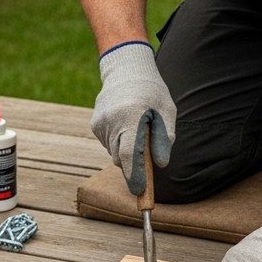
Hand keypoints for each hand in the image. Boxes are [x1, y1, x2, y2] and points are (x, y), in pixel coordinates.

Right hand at [92, 42, 176, 194]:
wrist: (126, 70)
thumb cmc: (152, 92)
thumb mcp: (167, 111)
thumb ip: (164, 138)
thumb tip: (160, 164)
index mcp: (131, 116)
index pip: (129, 154)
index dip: (135, 175)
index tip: (140, 191)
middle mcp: (111, 120)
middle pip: (121, 158)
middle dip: (134, 164)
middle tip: (149, 155)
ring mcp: (100, 123)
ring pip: (114, 152)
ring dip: (127, 150)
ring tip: (138, 128)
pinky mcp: (95, 124)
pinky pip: (109, 144)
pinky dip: (119, 141)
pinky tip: (127, 124)